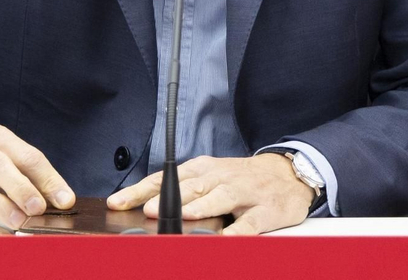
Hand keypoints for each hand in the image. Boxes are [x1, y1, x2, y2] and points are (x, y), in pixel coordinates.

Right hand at [0, 123, 74, 231]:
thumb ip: (37, 180)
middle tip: (38, 209)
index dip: (48, 179)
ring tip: (19, 223)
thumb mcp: (14, 165)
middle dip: (21, 188)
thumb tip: (63, 201)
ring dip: (0, 207)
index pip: (28, 156)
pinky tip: (1, 237)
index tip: (65, 201)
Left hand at [108, 154, 315, 234]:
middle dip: (168, 197)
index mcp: (206, 169)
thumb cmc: (243, 179)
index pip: (167, 178)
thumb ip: (185, 191)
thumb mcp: (212, 176)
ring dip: (202, 206)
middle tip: (147, 209)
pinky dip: (237, 231)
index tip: (118, 202)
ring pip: (221, 197)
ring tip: (185, 216)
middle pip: (192, 186)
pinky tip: (226, 239)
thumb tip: (143, 207)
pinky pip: (250, 222)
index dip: (141, 189)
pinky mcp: (266, 210)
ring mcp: (246, 192)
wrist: (289, 173)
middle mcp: (223, 177)